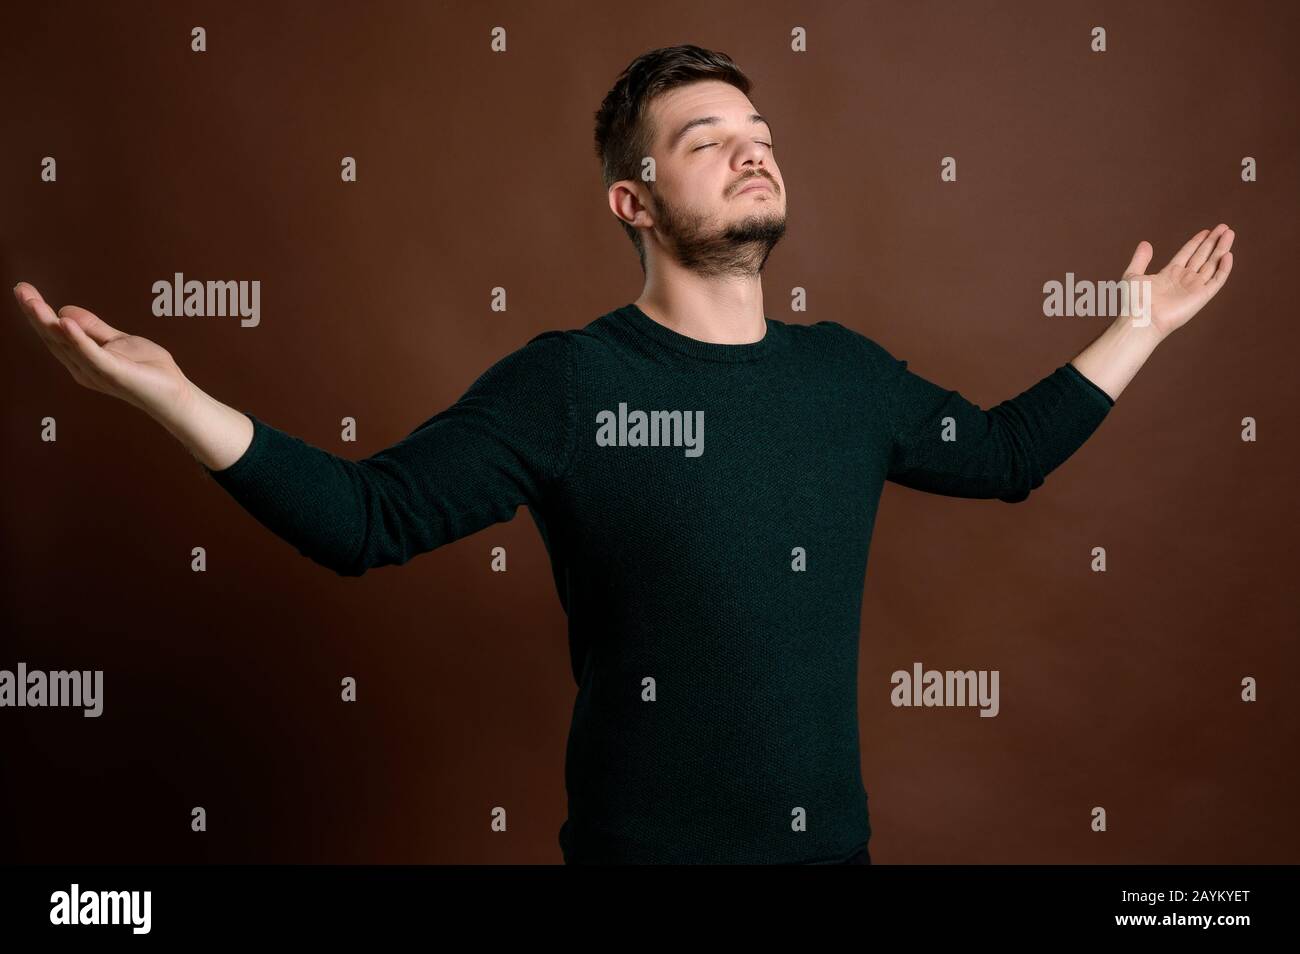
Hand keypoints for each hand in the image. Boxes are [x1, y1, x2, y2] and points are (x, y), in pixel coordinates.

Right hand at [13, 282, 193, 417]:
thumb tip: (64, 311)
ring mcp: (96, 371)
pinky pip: (92, 354)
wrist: (175, 394)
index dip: (38, 312)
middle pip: (53, 337)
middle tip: (20, 290)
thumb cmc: (149, 370)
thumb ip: (93, 328)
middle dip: (34, 313)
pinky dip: (78, 338)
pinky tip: (65, 322)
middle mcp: (82, 367)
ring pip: (66, 343)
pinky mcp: (113, 373)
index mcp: (82, 358)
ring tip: (32, 301)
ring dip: (47, 321)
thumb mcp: (117, 341)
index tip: (24, 290)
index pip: (54, 332)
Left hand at [1121, 224, 1234, 338]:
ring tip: (1229, 233)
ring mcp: (1194, 287)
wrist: (1142, 319)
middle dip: (1213, 242)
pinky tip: (1228, 255)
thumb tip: (1145, 243)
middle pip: (1202, 256)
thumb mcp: (1133, 275)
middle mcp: (1183, 280)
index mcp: (1169, 274)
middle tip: (1223, 227)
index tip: (1206, 231)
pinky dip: (1224, 268)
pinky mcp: (1202, 296)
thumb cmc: (1134, 302)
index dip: (1197, 242)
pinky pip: (1217, 280)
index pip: (1187, 254)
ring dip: (1222, 249)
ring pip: (1213, 264)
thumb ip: (1140, 259)